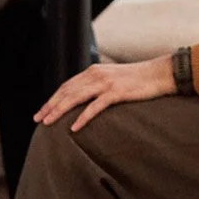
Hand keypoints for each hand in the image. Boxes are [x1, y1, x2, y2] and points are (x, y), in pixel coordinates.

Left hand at [34, 56, 176, 130]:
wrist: (160, 73)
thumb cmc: (139, 80)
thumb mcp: (114, 79)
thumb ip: (99, 85)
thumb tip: (86, 98)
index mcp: (94, 71)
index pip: (67, 85)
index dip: (53, 98)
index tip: (42, 111)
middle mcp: (96, 75)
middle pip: (67, 91)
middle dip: (50, 105)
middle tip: (38, 119)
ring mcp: (106, 83)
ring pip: (75, 97)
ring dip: (59, 110)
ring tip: (48, 122)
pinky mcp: (117, 92)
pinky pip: (95, 107)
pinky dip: (83, 117)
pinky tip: (74, 127)